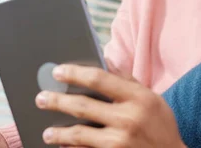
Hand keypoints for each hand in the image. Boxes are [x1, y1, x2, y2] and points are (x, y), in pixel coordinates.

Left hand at [34, 65, 185, 147]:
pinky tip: (63, 147)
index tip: (58, 71)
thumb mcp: (151, 99)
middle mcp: (128, 119)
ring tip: (47, 132)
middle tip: (40, 98)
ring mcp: (120, 143)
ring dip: (58, 133)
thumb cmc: (160, 126)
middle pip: (83, 106)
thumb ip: (127, 81)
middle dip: (57, 101)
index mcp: (138, 97)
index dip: (74, 73)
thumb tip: (103, 62)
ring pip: (78, 134)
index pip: (99, 79)